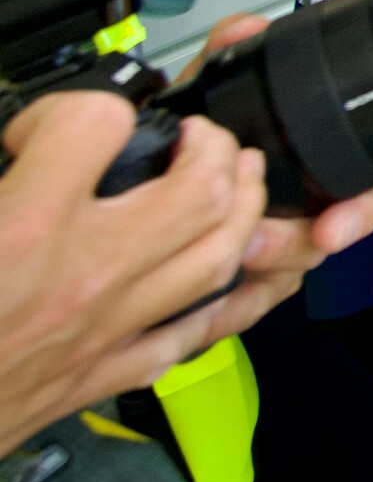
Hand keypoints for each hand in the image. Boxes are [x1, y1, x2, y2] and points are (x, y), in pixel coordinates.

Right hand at [0, 89, 265, 454]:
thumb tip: (10, 150)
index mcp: (27, 229)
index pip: (97, 125)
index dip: (78, 107)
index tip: (58, 122)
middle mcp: (82, 276)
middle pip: (202, 190)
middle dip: (214, 149)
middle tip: (197, 138)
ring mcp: (103, 329)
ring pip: (221, 257)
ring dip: (241, 209)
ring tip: (235, 182)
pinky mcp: (101, 375)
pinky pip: (193, 333)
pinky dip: (225, 297)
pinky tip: (230, 274)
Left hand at [174, 14, 372, 339]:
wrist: (139, 195)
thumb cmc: (190, 146)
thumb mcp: (206, 97)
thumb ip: (227, 58)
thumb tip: (246, 29)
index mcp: (313, 165)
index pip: (370, 187)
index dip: (361, 207)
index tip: (335, 223)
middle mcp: (306, 209)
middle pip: (330, 238)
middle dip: (298, 244)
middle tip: (263, 241)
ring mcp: (277, 250)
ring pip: (292, 275)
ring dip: (265, 273)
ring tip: (234, 261)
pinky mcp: (244, 289)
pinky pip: (250, 309)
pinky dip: (232, 310)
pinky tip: (211, 305)